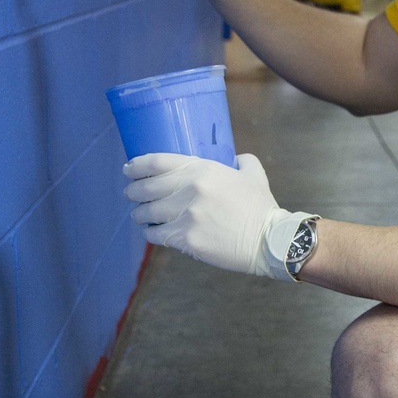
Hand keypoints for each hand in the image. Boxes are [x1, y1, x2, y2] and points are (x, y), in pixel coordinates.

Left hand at [123, 152, 313, 279]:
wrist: (269, 241)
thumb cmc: (261, 207)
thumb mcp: (252, 174)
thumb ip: (241, 160)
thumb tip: (234, 156)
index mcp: (203, 170)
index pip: (157, 162)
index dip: (137, 165)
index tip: (129, 169)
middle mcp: (190, 190)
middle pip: (146, 187)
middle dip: (133, 190)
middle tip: (131, 193)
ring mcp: (186, 216)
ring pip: (147, 212)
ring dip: (139, 213)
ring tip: (140, 214)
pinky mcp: (186, 240)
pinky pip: (156, 234)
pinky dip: (151, 232)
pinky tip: (153, 231)